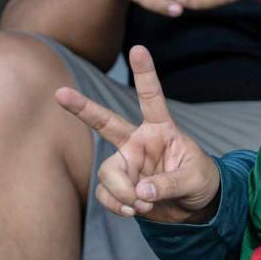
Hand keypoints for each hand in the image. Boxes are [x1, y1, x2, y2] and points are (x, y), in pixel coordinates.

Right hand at [54, 45, 220, 222]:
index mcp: (162, 129)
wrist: (194, 206)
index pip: (151, 98)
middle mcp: (138, 142)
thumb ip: (169, 183)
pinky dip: (118, 205)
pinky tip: (134, 210)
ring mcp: (126, 163)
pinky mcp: (119, 185)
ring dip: (122, 192)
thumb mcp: (195, 179)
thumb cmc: (200, 181)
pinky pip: (107, 195)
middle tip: (60, 93)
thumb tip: (141, 193)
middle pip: (106, 123)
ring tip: (142, 204)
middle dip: (83, 109)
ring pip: (108, 173)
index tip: (138, 49)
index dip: (145, 74)